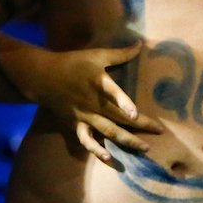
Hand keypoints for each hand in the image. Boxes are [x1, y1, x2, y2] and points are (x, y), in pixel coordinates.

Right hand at [12, 42, 162, 164]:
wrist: (43, 76)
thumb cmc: (73, 62)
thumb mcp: (96, 54)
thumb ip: (120, 54)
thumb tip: (140, 44)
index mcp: (97, 81)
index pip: (111, 92)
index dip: (123, 102)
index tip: (135, 113)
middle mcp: (92, 101)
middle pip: (118, 116)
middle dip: (140, 125)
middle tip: (159, 131)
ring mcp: (84, 115)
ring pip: (108, 131)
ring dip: (127, 140)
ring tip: (144, 148)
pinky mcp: (75, 124)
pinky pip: (87, 140)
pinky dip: (96, 150)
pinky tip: (108, 158)